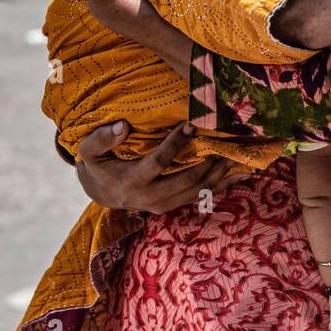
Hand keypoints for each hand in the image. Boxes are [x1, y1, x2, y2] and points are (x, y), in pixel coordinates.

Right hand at [74, 120, 245, 214]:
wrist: (103, 192)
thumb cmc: (99, 165)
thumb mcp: (89, 151)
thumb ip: (102, 138)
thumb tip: (122, 126)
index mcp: (133, 181)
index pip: (158, 162)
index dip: (175, 144)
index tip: (191, 125)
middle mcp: (151, 198)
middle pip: (187, 180)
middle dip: (208, 162)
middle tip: (226, 142)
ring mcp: (165, 205)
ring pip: (198, 191)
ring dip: (221, 175)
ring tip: (239, 156)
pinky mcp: (175, 206)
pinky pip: (202, 196)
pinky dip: (223, 185)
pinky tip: (242, 173)